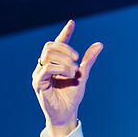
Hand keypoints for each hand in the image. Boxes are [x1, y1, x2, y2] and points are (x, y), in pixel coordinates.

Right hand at [32, 20, 102, 136]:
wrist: (67, 114)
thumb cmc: (72, 95)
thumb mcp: (83, 75)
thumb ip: (88, 60)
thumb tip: (99, 44)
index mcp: (56, 62)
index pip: (58, 43)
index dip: (65, 32)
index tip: (72, 23)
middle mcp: (45, 65)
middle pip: (50, 46)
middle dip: (65, 48)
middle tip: (77, 59)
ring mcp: (40, 73)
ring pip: (48, 54)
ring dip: (64, 60)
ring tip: (74, 71)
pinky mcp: (38, 82)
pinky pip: (46, 68)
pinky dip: (60, 69)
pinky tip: (69, 75)